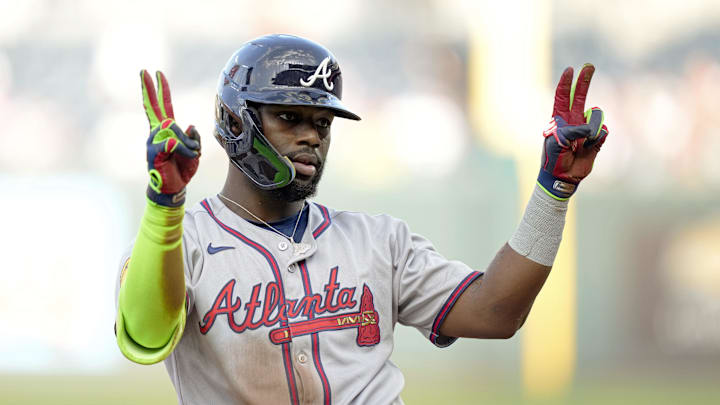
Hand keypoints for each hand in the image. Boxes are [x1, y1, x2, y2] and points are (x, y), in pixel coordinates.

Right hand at [140, 70, 200, 206]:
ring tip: (191, 155)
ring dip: (188, 144)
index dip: (162, 90)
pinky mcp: (154, 151)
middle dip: (149, 88)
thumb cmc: (183, 169)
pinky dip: (184, 148)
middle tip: (143, 70)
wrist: (174, 188)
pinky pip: (173, 142)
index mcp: (168, 130)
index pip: (164, 106)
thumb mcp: (195, 150)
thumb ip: (194, 137)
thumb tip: (190, 125)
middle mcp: (158, 133)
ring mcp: (154, 141)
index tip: (157, 73)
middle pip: (154, 107)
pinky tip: (187, 154)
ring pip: (175, 129)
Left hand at [538, 64, 608, 199]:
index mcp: (559, 119)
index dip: (566, 83)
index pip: (563, 96)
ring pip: (596, 117)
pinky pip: (603, 131)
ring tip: (580, 144)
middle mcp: (573, 120)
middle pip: (580, 96)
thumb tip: (591, 126)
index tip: (570, 69)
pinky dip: (597, 138)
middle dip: (584, 81)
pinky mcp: (596, 139)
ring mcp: (585, 129)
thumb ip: (572, 130)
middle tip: (590, 65)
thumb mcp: (558, 142)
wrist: (562, 177)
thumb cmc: (554, 158)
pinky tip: (589, 147)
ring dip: (591, 129)